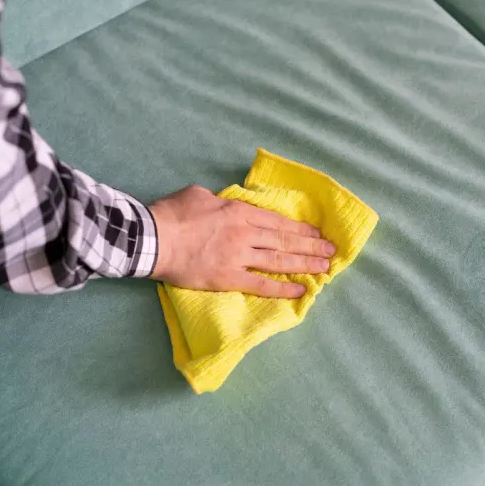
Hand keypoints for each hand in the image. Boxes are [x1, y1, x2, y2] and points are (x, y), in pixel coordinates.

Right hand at [148, 185, 334, 297]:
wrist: (153, 238)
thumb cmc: (172, 213)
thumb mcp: (199, 194)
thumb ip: (218, 200)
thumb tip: (223, 204)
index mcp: (239, 211)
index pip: (277, 221)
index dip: (299, 228)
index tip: (316, 233)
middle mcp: (245, 233)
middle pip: (284, 240)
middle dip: (311, 246)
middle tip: (331, 252)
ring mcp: (238, 257)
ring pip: (279, 261)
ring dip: (305, 265)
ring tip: (325, 269)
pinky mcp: (228, 278)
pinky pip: (261, 285)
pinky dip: (282, 288)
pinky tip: (300, 291)